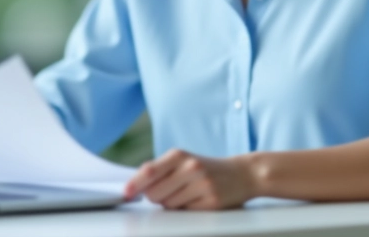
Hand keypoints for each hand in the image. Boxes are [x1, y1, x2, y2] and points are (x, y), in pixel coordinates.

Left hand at [123, 149, 258, 209]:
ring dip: (172, 203)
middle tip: (169, 191)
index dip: (135, 184)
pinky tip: (198, 199)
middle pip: (155, 193)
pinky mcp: (212, 202)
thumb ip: (160, 170)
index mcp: (179, 155)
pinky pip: (185, 212)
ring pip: (168, 205)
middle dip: (155, 197)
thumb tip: (135, 185)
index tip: (126, 193)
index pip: (150, 171)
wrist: (242, 174)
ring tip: (187, 193)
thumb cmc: (205, 168)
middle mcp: (190, 167)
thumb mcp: (183, 161)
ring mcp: (202, 184)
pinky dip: (186, 209)